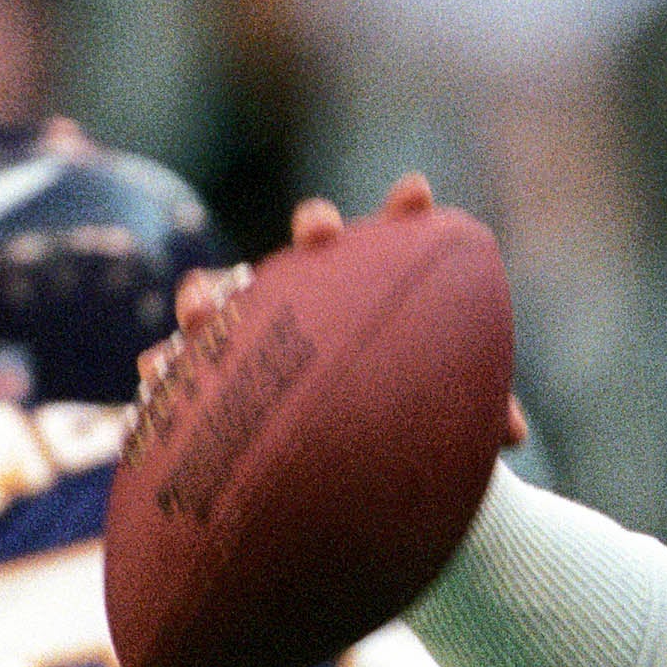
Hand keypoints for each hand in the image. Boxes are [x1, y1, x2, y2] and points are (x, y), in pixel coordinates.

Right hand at [135, 175, 528, 446]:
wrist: (348, 471)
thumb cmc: (408, 427)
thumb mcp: (449, 421)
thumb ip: (479, 417)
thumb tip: (511, 436)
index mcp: (376, 298)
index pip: (395, 245)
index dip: (404, 215)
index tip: (416, 194)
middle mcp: (314, 302)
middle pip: (311, 249)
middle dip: (314, 231)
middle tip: (321, 233)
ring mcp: (258, 333)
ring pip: (228, 296)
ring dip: (212, 293)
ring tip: (205, 305)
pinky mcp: (212, 379)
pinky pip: (179, 364)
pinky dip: (165, 364)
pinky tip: (155, 370)